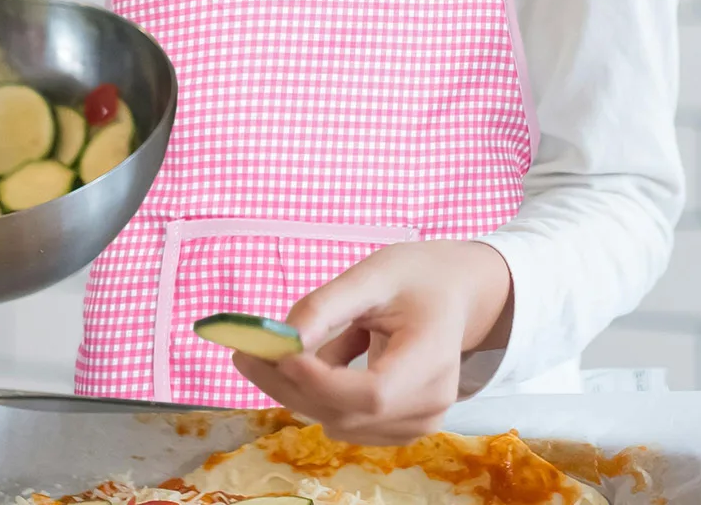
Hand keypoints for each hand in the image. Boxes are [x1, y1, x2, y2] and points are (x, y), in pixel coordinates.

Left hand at [231, 241, 511, 443]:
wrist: (455, 293)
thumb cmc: (417, 276)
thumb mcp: (374, 273)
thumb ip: (328, 305)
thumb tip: (281, 340)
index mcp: (433, 356)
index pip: (374, 392)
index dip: (322, 381)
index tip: (277, 353)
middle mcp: (430, 402)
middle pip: (347, 413)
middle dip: (290, 384)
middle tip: (244, 351)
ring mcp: (418, 422)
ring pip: (339, 423)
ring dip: (297, 392)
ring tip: (273, 350)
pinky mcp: (400, 428)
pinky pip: (345, 423)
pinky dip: (317, 397)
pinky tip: (310, 363)